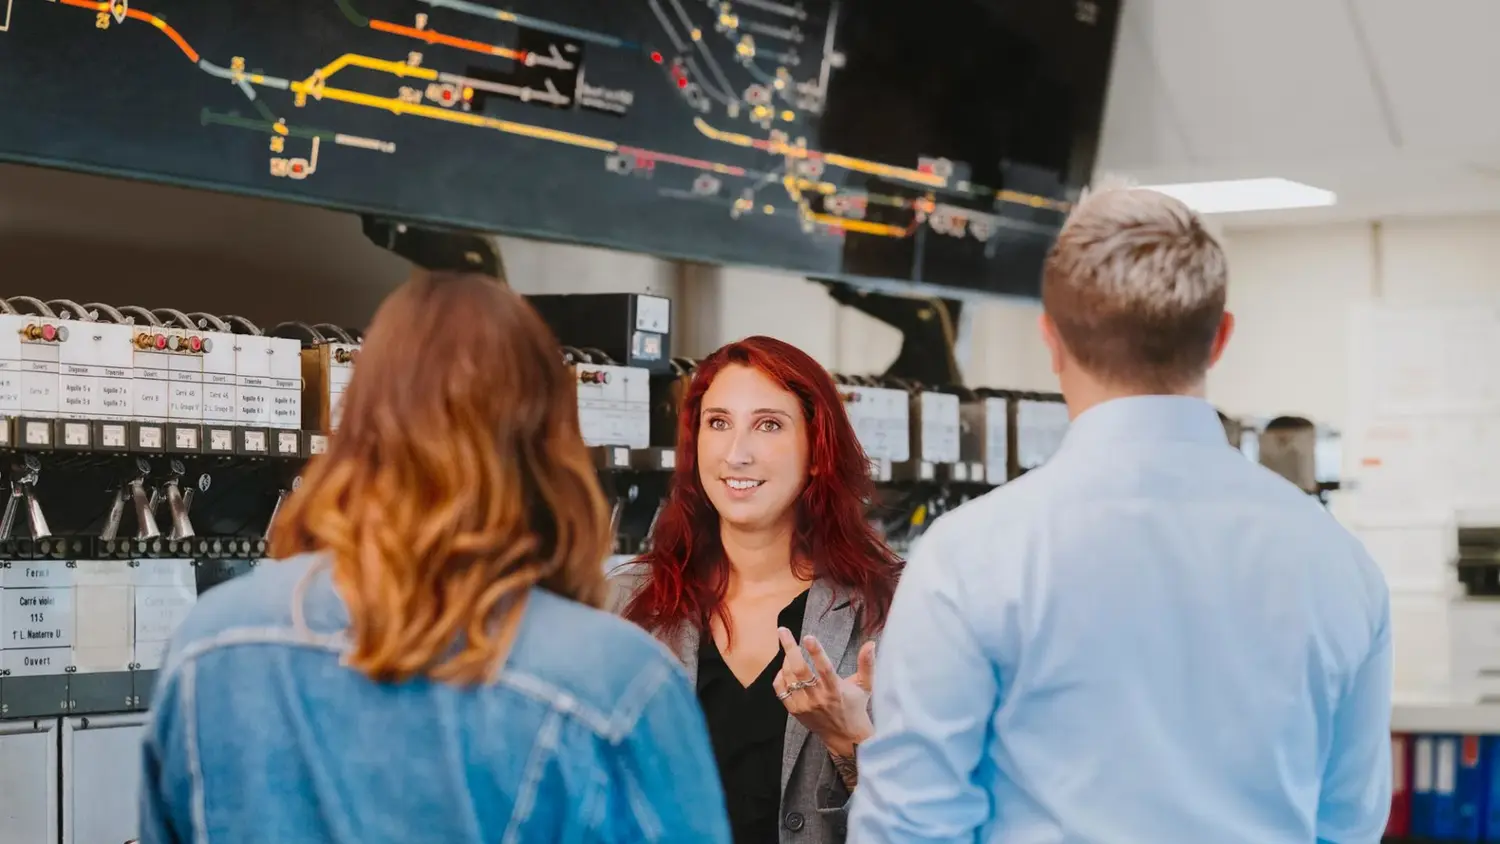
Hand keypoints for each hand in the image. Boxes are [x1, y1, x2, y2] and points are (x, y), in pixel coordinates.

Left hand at [773, 627, 876, 757]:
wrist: (844, 737)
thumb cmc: (855, 707)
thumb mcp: (865, 685)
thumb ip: (867, 664)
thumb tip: (871, 644)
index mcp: (836, 690)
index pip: (825, 668)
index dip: (816, 652)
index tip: (809, 637)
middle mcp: (819, 698)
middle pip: (800, 670)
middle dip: (790, 648)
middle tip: (783, 631)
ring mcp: (805, 705)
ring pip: (789, 678)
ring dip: (786, 660)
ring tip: (789, 649)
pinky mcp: (795, 711)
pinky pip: (780, 690)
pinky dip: (780, 676)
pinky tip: (784, 668)